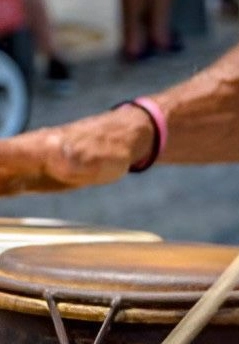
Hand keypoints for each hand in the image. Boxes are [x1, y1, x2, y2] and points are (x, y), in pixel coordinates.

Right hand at [0, 107, 154, 195]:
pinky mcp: (29, 176)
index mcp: (27, 150)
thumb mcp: (90, 158)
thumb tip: (59, 159)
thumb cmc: (106, 149)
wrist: (121, 141)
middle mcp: (17, 155)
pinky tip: (0, 203)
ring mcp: (22, 165)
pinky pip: (0, 186)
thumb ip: (70, 159)